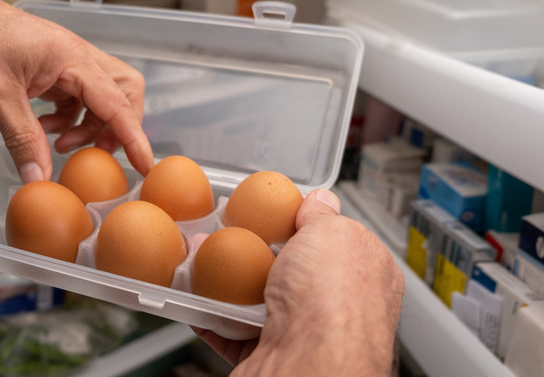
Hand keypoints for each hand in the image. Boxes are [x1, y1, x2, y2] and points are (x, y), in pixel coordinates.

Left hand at [0, 0, 153, 182]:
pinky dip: (69, 118)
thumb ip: (23, 140)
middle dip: (118, 126)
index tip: (146, 164)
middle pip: (123, 93)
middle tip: (97, 153)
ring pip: (100, 96)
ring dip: (89, 125)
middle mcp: (76, 57)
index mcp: (72, 59)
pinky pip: (75, 96)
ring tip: (60, 145)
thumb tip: (40, 178)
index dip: (134, 137)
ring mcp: (64, 61)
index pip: (116, 103)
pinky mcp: (49, 67)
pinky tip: (43, 129)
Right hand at [195, 189, 404, 375]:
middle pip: (287, 269)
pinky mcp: (267, 355)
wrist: (306, 366)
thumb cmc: (331, 302)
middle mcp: (336, 307)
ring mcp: (301, 334)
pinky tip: (195, 294)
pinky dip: (209, 313)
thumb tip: (319, 201)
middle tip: (227, 233)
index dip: (302, 224)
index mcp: (364, 274)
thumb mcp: (332, 232)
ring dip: (223, 281)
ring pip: (254, 299)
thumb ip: (323, 215)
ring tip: (200, 257)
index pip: (333, 240)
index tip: (272, 212)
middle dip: (252, 251)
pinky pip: (230, 329)